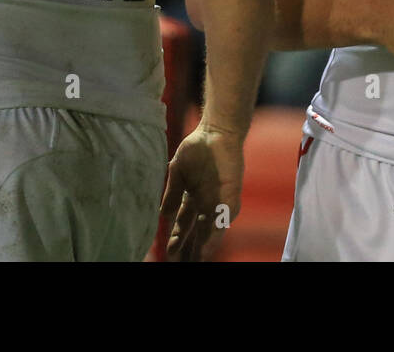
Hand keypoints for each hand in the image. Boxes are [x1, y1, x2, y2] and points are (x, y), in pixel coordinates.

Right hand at [159, 123, 244, 261]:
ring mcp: (219, 200)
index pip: (183, 225)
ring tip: (197, 259)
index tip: (170, 252)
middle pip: (197, 232)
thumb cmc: (197, 149)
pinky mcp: (231, 195)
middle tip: (179, 263)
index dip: (177, 239)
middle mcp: (206, 203)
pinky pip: (224, 217)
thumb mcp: (177, 172)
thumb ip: (172, 193)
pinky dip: (216, 231)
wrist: (216, 132)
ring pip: (211, 229)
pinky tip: (209, 243)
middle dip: (189, 248)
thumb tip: (162, 215)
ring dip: (204, 245)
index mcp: (192, 199)